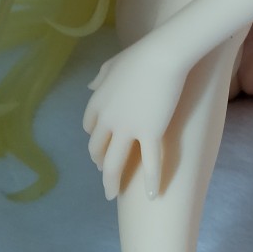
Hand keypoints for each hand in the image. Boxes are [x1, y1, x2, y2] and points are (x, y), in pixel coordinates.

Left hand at [82, 34, 188, 200]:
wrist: (162, 55)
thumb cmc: (141, 55)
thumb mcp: (112, 65)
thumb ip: (100, 79)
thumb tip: (90, 86)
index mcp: (98, 102)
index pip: (90, 127)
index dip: (95, 139)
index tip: (100, 147)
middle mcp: (108, 120)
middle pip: (98, 149)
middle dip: (99, 163)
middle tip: (105, 173)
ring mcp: (128, 129)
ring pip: (114, 163)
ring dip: (111, 182)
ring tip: (111, 195)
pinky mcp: (150, 133)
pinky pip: (150, 163)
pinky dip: (150, 181)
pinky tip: (151, 196)